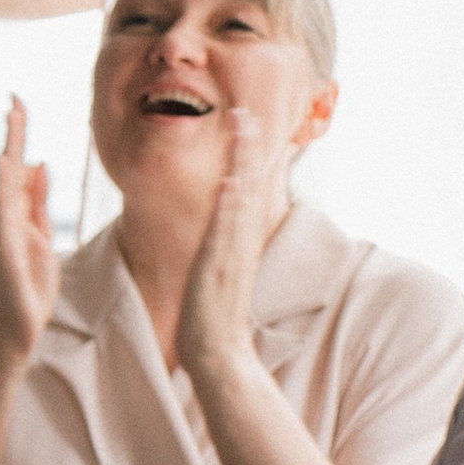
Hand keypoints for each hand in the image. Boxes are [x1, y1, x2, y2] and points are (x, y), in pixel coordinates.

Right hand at [0, 97, 56, 366]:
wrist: (20, 324)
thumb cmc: (30, 284)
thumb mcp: (42, 234)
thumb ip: (38, 201)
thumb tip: (38, 164)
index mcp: (19, 212)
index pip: (21, 166)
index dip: (21, 136)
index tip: (19, 104)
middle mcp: (7, 215)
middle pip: (11, 166)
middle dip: (14, 133)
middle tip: (15, 99)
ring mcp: (3, 228)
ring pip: (5, 181)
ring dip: (10, 149)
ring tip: (13, 119)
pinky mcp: (3, 244)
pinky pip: (3, 208)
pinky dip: (5, 185)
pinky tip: (8, 163)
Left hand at [178, 113, 277, 383]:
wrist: (218, 354)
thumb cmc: (213, 315)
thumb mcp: (218, 271)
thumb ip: (222, 246)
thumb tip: (216, 227)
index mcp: (240, 240)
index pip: (248, 189)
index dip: (249, 155)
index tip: (246, 122)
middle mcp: (240, 242)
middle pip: (250, 185)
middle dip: (249, 147)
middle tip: (248, 110)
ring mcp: (231, 254)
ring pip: (240, 199)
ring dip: (243, 162)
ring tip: (242, 127)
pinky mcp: (217, 270)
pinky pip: (224, 232)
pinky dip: (227, 206)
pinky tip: (229, 179)